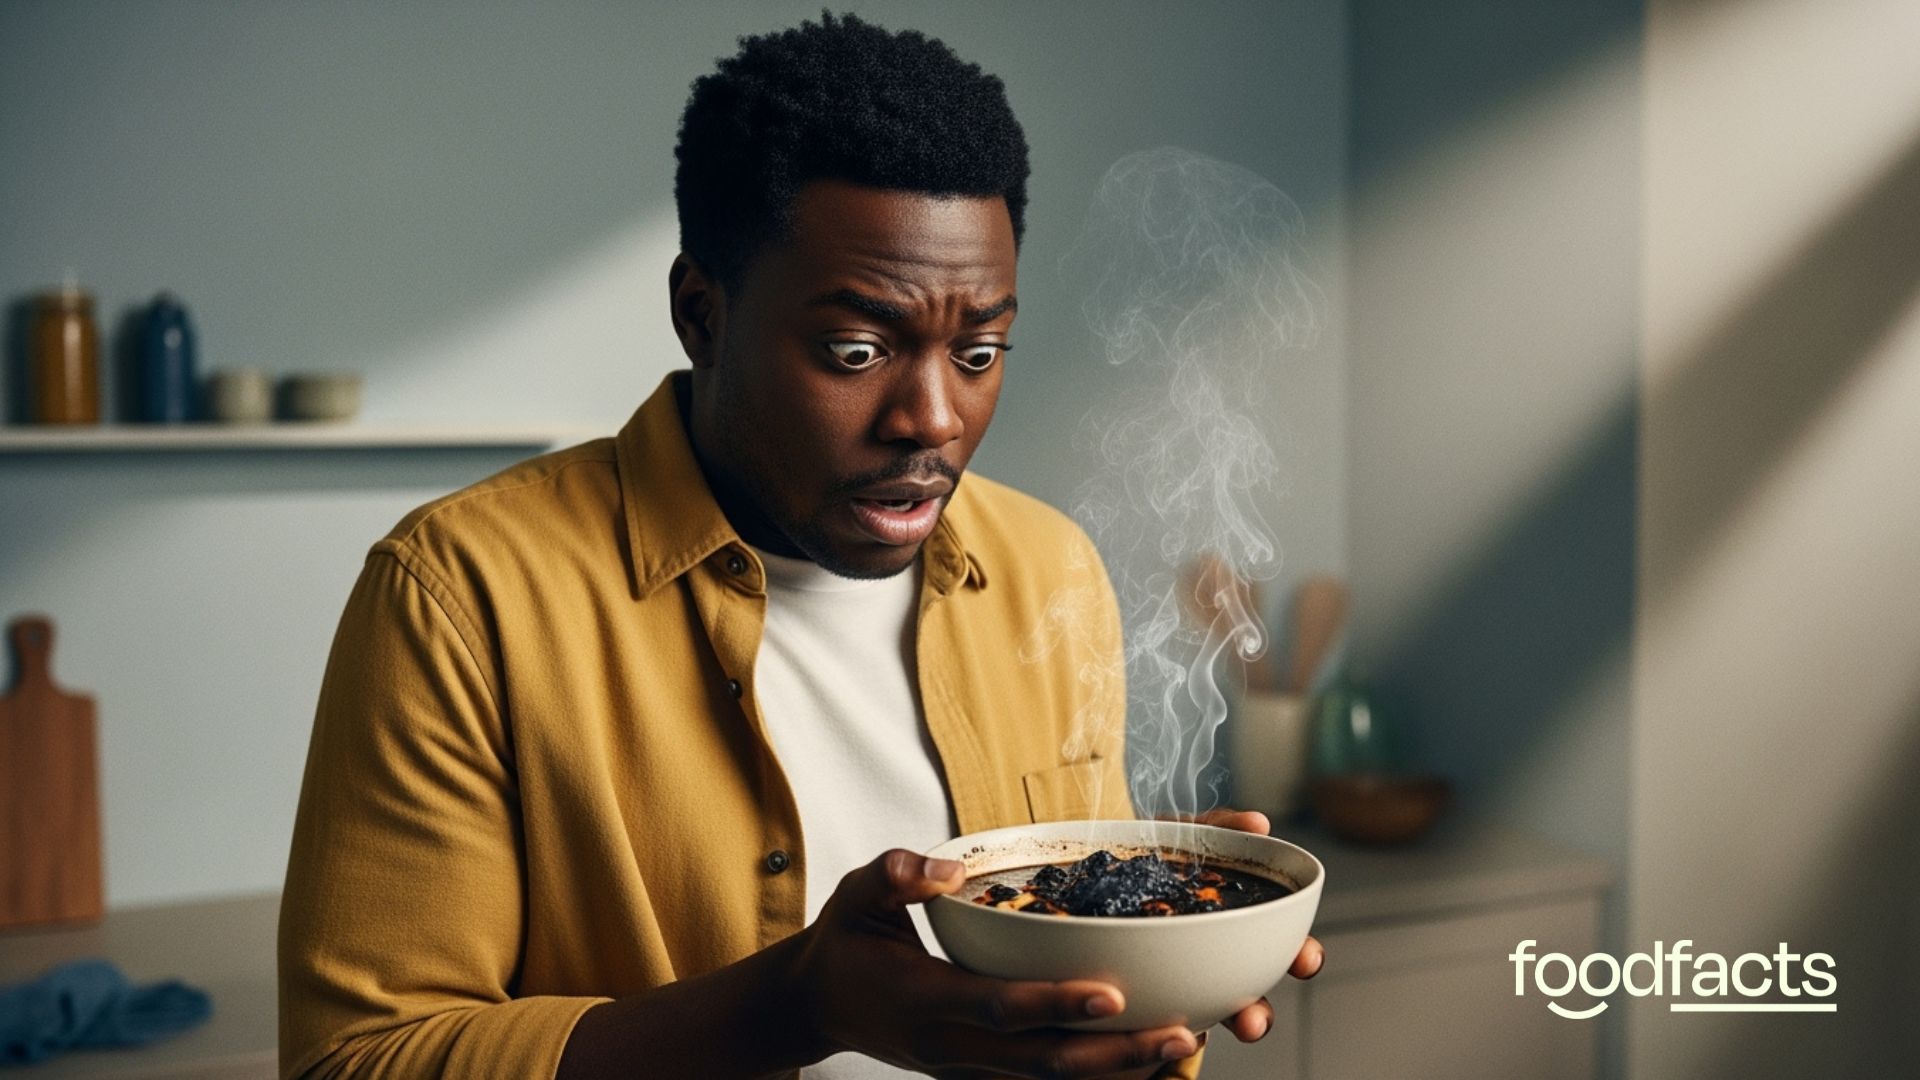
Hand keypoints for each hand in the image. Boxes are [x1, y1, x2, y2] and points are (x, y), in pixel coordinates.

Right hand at [788, 849, 1201, 1078]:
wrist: (817, 1005)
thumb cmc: (844, 944)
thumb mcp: (855, 895)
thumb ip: (894, 876)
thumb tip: (944, 868)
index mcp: (925, 998)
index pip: (1000, 1006)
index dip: (1057, 1002)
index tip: (1113, 991)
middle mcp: (952, 1045)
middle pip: (1043, 1061)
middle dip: (1116, 1054)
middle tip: (1181, 1033)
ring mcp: (969, 1067)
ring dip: (1117, 1070)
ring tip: (1183, 1045)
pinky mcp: (982, 1072)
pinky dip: (1096, 1075)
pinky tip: (1145, 1060)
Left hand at [1168, 808, 1325, 1043]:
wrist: (1089, 869)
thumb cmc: (1151, 850)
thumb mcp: (1186, 833)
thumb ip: (1222, 827)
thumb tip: (1259, 825)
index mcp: (1240, 921)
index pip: (1282, 945)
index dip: (1303, 955)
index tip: (1307, 962)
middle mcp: (1219, 955)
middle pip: (1251, 993)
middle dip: (1261, 1011)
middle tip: (1255, 1022)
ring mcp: (1186, 976)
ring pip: (1214, 1011)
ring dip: (1225, 1024)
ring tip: (1226, 1031)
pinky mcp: (1148, 991)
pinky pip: (1164, 1017)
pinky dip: (1172, 1027)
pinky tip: (1171, 1029)